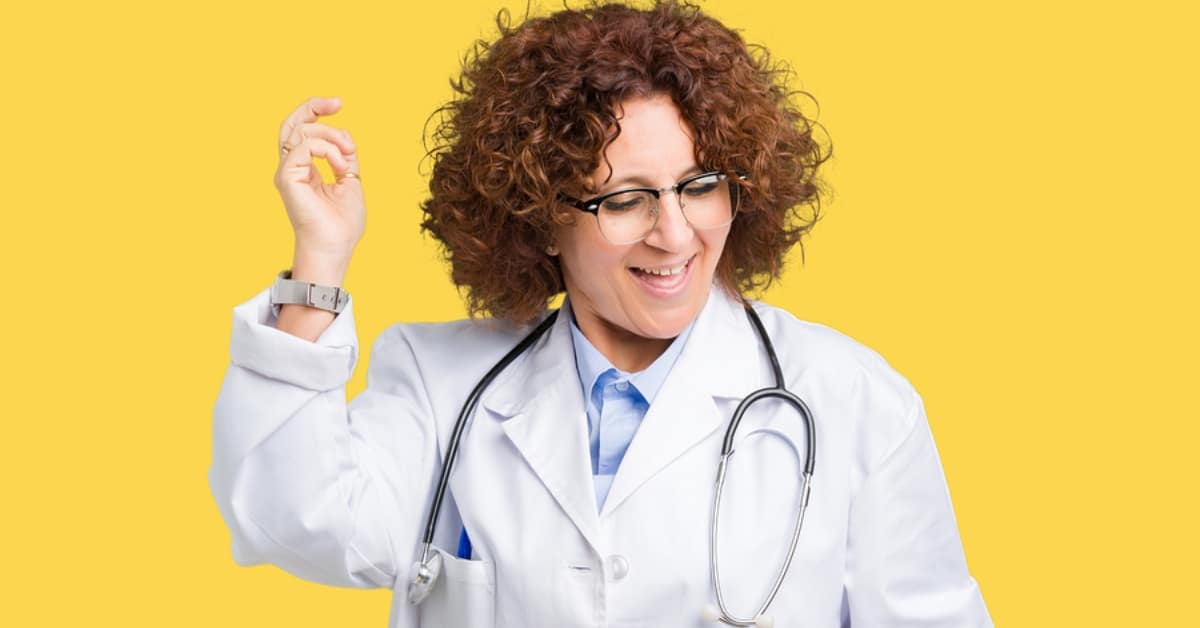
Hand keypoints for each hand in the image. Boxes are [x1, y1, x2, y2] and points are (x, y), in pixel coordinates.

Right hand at [274, 96, 363, 273]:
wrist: (335, 246)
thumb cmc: (342, 223)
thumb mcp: (351, 180)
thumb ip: (345, 156)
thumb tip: (344, 135)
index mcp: (304, 169)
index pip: (302, 131)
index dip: (316, 111)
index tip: (338, 104)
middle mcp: (291, 168)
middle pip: (292, 123)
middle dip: (313, 106)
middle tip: (337, 103)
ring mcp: (286, 172)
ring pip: (302, 131)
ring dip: (332, 136)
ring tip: (346, 157)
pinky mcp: (286, 177)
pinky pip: (306, 146)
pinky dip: (328, 150)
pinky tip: (340, 166)